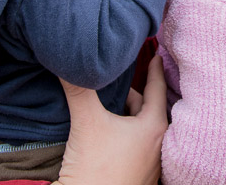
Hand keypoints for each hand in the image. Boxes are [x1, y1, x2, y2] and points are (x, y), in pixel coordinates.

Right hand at [52, 56, 167, 184]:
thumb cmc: (97, 171)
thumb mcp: (86, 122)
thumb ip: (79, 89)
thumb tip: (68, 61)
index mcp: (154, 127)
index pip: (157, 88)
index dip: (154, 69)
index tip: (155, 54)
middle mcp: (157, 145)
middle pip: (145, 108)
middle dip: (131, 94)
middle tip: (114, 80)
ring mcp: (148, 164)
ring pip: (137, 128)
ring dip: (124, 115)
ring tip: (107, 105)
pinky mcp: (135, 177)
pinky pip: (132, 146)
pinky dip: (122, 134)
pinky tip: (106, 133)